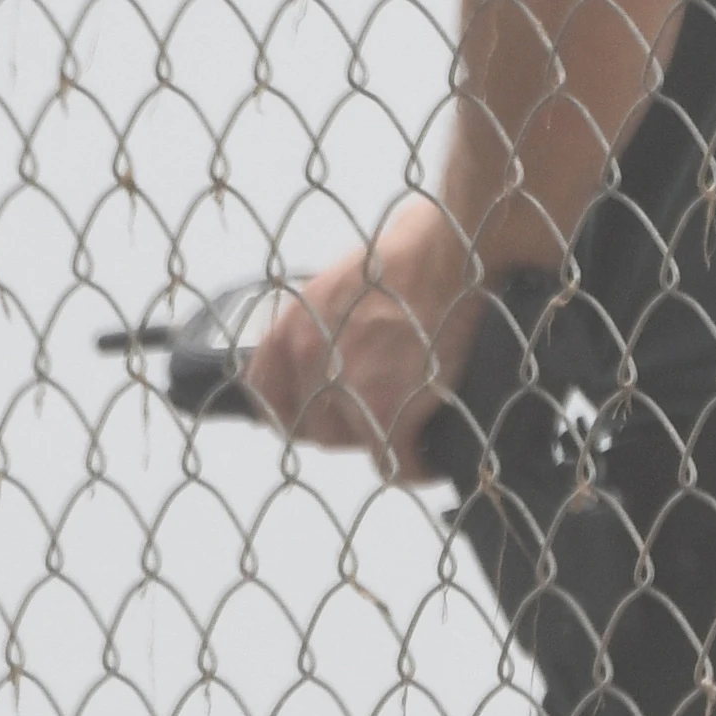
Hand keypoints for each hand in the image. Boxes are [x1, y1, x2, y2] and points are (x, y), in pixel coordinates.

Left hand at [243, 198, 491, 480]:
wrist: (452, 250)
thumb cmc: (410, 254)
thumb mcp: (338, 283)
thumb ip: (322, 326)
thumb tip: (333, 355)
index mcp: (293, 327)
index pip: (264, 393)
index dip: (291, 409)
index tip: (314, 414)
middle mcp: (308, 360)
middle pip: (310, 424)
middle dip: (341, 426)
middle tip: (377, 417)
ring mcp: (347, 390)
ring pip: (348, 444)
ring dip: (375, 443)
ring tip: (405, 435)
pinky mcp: (387, 413)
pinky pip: (394, 463)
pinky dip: (415, 466)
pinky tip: (430, 459)